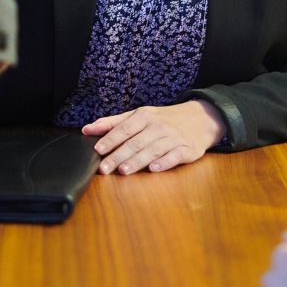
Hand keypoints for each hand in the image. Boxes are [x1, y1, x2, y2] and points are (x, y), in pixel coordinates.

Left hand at [81, 100, 225, 174]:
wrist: (200, 119)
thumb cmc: (163, 119)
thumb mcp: (139, 115)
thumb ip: (112, 123)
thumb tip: (86, 129)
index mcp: (144, 116)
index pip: (124, 128)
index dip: (110, 139)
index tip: (98, 150)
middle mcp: (158, 126)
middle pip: (135, 142)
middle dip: (119, 155)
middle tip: (105, 168)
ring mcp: (173, 137)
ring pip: (152, 149)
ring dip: (138, 160)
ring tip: (124, 170)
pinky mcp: (187, 149)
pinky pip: (174, 156)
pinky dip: (164, 162)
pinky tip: (154, 168)